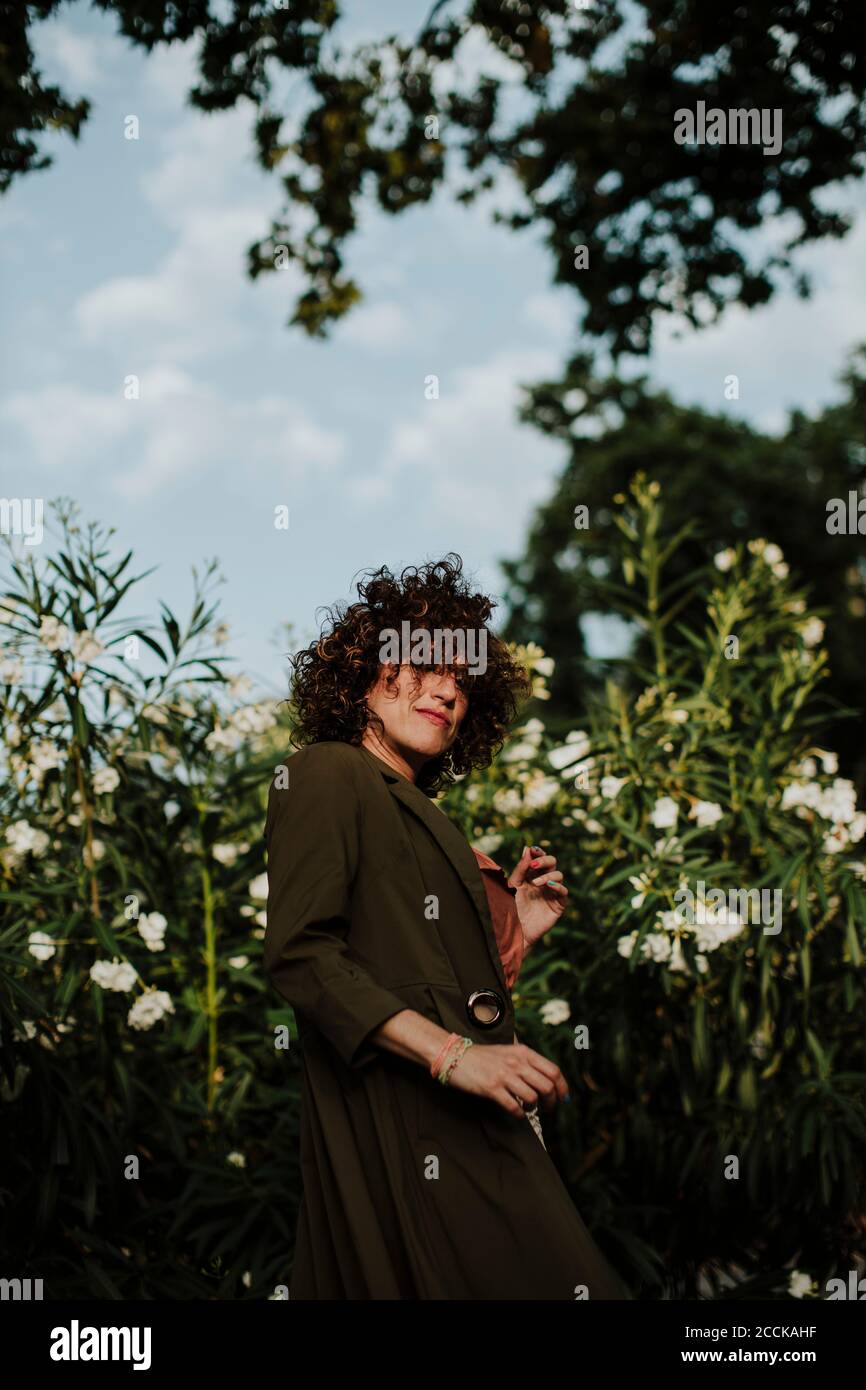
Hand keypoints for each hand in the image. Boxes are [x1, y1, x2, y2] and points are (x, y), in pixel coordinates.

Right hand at [444, 1040, 568, 1117]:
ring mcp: (504, 1075)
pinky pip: (514, 1107)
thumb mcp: (509, 1052)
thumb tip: (548, 1079)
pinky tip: (516, 1112)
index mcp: (523, 1052)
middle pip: (547, 1086)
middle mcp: (517, 1063)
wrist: (455, 1056)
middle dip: (552, 1102)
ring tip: (528, 1109)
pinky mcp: (492, 1088)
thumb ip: (527, 1062)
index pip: (553, 1071)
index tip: (563, 1098)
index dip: (562, 1087)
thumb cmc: (483, 1057)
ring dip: (533, 1108)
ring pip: (533, 1097)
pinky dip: (518, 1114)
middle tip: (549, 1109)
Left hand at [508, 845, 567, 948]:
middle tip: (534, 864)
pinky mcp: (558, 905)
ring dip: (548, 875)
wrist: (515, 930)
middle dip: (545, 860)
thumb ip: (521, 868)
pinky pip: (564, 892)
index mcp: (532, 875)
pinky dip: (557, 886)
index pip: (540, 858)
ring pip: (559, 875)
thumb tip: (527, 848)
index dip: (539, 852)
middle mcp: (544, 881)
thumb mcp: (514, 885)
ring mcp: (552, 892)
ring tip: (536, 882)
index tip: (533, 850)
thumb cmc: (511, 907)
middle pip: (552, 863)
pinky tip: (547, 886)